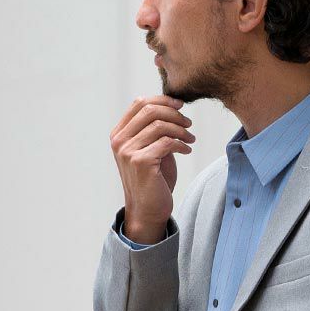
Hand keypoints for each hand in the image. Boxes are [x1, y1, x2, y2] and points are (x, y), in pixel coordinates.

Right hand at [109, 93, 194, 240]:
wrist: (148, 210)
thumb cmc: (153, 180)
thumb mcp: (150, 149)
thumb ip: (154, 129)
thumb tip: (172, 107)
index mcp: (119, 134)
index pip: (139, 103)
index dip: (163, 100)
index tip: (180, 106)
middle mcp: (120, 141)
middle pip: (150, 110)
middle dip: (174, 114)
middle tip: (189, 123)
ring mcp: (128, 152)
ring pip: (160, 125)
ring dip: (181, 130)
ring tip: (190, 139)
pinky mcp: (141, 162)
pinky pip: (167, 142)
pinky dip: (181, 144)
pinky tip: (187, 150)